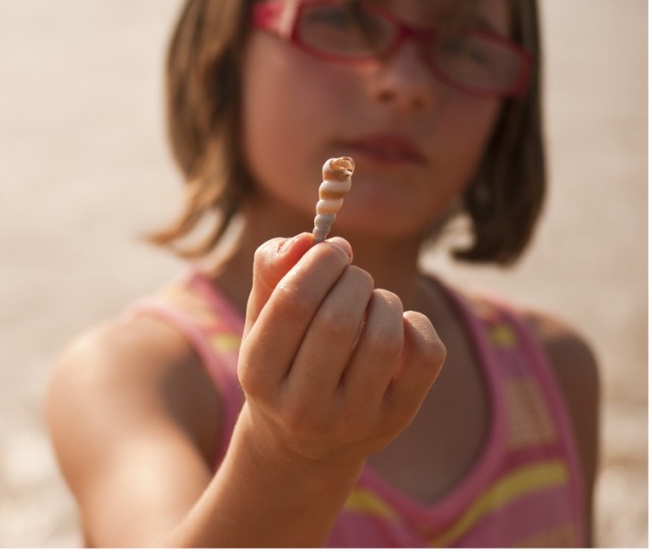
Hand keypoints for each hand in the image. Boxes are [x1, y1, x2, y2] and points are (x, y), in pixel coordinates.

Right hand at [237, 233, 445, 469]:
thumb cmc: (281, 360)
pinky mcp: (396, 420)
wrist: (303, 445)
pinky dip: (417, 323)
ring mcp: (353, 420)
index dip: (320, 261)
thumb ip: (272, 270)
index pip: (293, 302)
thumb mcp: (262, 319)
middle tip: (352, 273)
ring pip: (385, 338)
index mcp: (259, 375)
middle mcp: (303, 407)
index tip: (333, 249)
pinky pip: (425, 356)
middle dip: (354, 278)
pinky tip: (398, 325)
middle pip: (339, 320)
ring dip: (384, 299)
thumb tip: (306, 238)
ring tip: (372, 300)